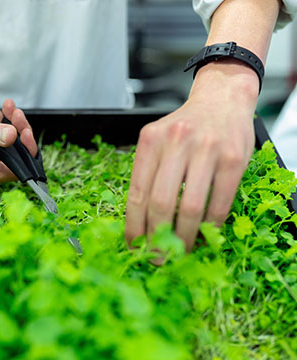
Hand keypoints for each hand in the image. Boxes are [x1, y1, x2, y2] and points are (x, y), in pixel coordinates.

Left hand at [125, 60, 257, 251]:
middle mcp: (176, 142)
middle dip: (157, 237)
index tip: (134, 246)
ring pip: (191, 207)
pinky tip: (203, 234)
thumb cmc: (184, 128)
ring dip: (183, 237)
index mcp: (150, 140)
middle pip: (161, 203)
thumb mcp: (157, 141)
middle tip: (157, 256)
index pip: (137, 193)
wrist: (220, 99)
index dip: (134, 226)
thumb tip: (140, 222)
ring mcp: (207, 149)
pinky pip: (219, 202)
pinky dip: (209, 225)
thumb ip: (148, 174)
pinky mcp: (234, 158)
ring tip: (179, 252)